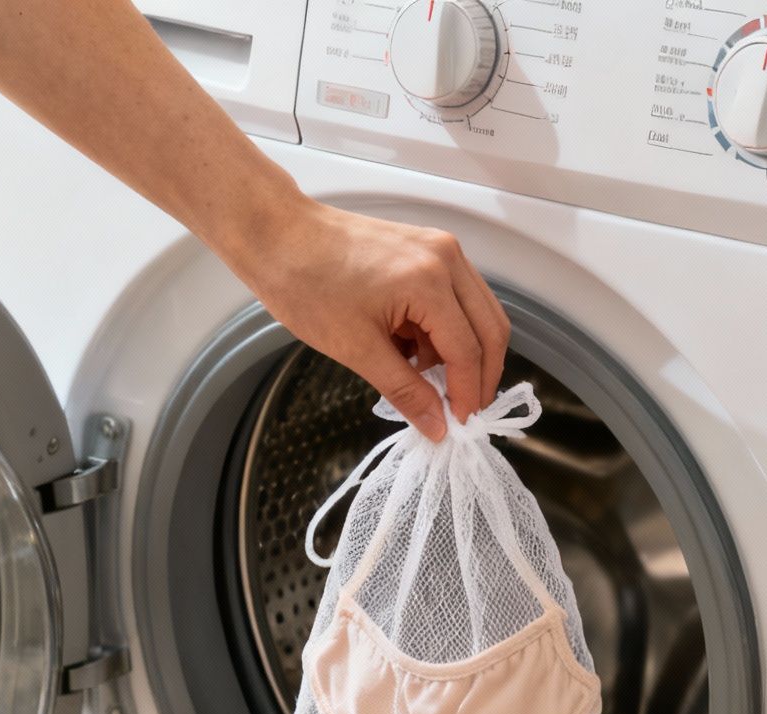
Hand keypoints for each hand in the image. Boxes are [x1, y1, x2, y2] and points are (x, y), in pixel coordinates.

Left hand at [236, 198, 508, 440]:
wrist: (275, 234)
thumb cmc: (304, 283)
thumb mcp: (356, 349)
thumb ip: (405, 390)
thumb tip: (437, 426)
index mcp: (429, 281)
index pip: (469, 350)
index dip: (468, 394)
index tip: (458, 425)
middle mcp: (446, 258)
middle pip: (490, 328)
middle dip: (480, 375)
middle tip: (461, 410)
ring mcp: (440, 249)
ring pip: (478, 313)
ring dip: (462, 353)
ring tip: (428, 381)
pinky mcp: (428, 250)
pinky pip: (455, 298)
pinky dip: (444, 331)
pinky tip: (414, 351)